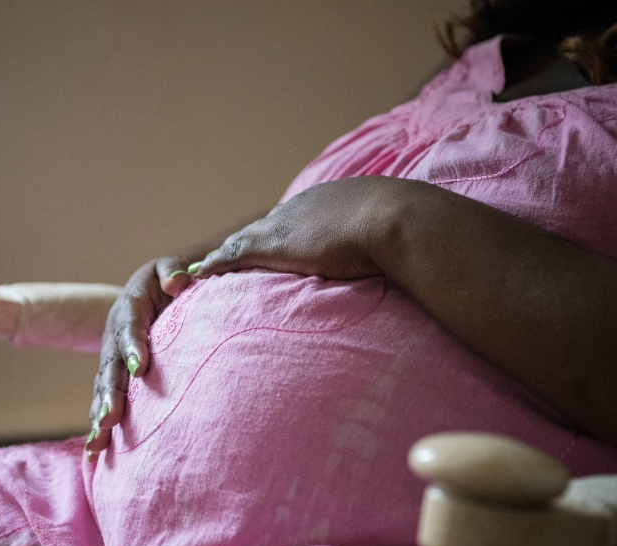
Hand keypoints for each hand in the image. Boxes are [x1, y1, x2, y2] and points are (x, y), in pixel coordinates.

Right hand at [84, 256, 196, 459]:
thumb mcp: (172, 267)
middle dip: (110, 393)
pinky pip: (104, 398)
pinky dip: (99, 422)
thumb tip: (179, 282)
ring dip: (99, 414)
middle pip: (110, 365)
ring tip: (98, 442)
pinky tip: (96, 451)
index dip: (133, 345)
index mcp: (129, 305)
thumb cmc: (171, 277)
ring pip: (102, 387)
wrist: (156, 287)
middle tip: (111, 419)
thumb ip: (175, 271)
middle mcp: (114, 333)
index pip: (130, 325)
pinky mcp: (114, 374)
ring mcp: (111, 356)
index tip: (141, 368)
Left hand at [192, 176, 416, 280]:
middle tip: (227, 255)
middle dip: (247, 240)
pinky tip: (201, 274)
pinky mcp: (274, 244)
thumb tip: (415, 251)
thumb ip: (394, 241)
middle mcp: (305, 205)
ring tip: (206, 267)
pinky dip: (216, 264)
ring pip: (245, 239)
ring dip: (225, 254)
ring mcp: (288, 223)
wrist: (401, 219)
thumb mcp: (399, 231)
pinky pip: (234, 254)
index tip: (273, 243)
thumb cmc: (412, 229)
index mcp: (333, 200)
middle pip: (267, 225)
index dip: (283, 232)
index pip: (299, 218)